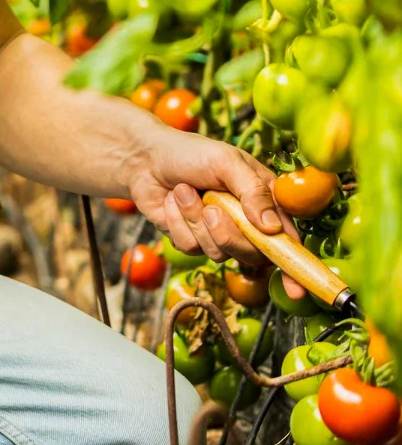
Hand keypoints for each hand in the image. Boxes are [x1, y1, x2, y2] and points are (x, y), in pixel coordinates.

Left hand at [126, 129, 299, 268]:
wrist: (146, 158)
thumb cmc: (191, 153)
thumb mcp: (227, 162)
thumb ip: (253, 192)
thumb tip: (273, 227)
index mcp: (263, 201)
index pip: (287, 238)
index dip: (295, 265)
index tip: (297, 291)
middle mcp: (245, 222)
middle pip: (252, 254)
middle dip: (229, 234)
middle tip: (211, 208)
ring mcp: (217, 233)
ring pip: (218, 252)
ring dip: (196, 220)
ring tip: (185, 192)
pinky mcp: (191, 240)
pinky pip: (190, 247)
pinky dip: (177, 223)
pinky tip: (172, 202)